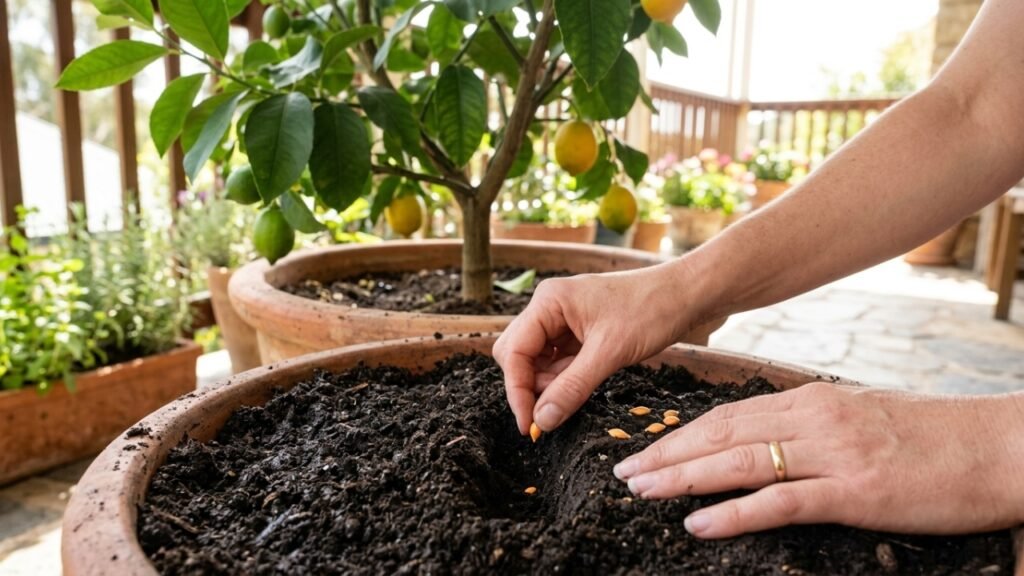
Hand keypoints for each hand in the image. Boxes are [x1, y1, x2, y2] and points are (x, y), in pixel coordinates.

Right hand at [493, 263, 699, 434]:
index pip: (513, 351)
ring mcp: (564, 320)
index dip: (517, 390)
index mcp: (549, 302)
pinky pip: (558, 361)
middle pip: (518, 355)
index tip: (529, 424)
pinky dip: (564, 379)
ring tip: (573, 398)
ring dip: (549, 385)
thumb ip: (572, 387)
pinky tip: (582, 387)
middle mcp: (550, 308)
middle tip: (550, 413)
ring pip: (537, 361)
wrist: (687, 294)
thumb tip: (542, 421)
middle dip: (530, 386)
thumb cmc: (652, 309)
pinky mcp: (579, 332)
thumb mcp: (610, 353)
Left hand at [612, 382, 1023, 538]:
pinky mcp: (856, 493)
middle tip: (624, 471)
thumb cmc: (932, 439)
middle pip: (721, 433)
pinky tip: (698, 522)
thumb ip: (812, 426)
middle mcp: (815, 419)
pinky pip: (781, 501)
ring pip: (740, 461)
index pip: (729, 414)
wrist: (999, 448)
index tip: (646, 448)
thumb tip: (765, 439)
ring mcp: (834, 454)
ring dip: (683, 477)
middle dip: (667, 453)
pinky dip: (734, 512)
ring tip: (641, 490)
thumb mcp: (861, 419)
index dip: (681, 433)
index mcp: (813, 400)